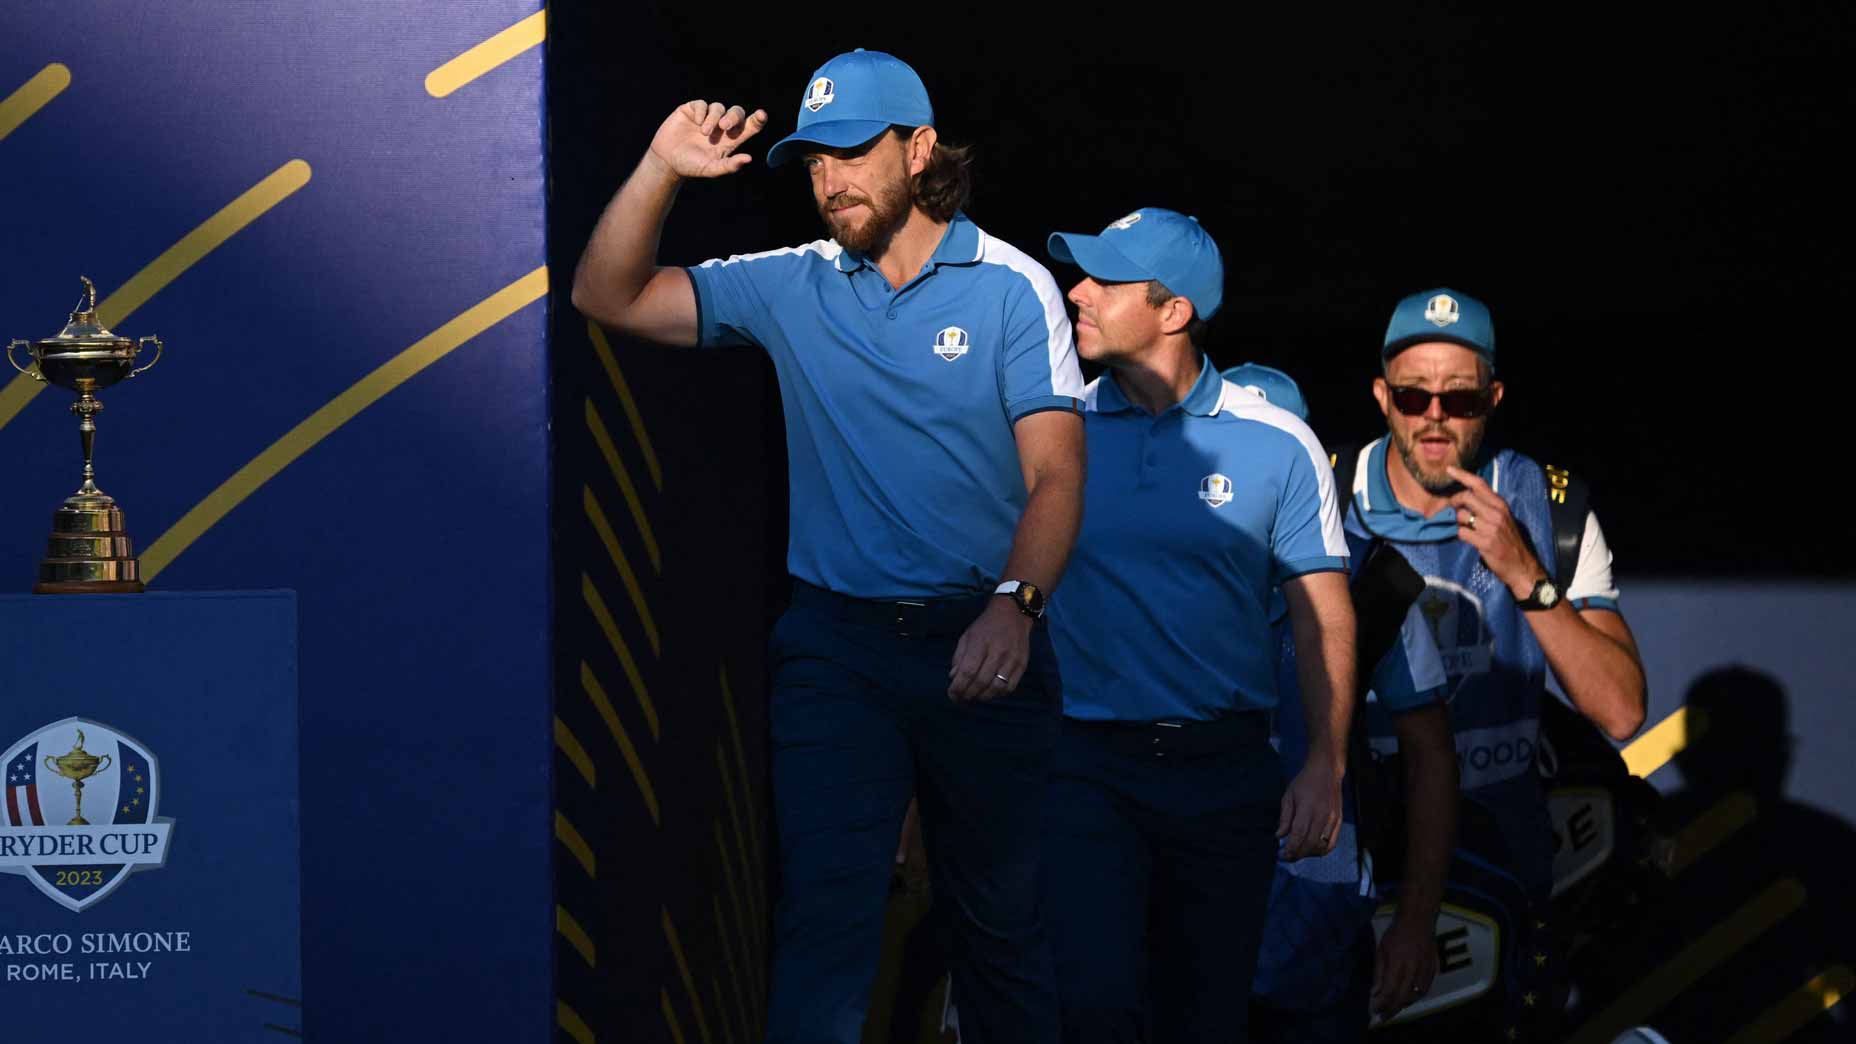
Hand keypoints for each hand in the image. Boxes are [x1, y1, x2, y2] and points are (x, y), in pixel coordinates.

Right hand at [646, 100, 769, 180]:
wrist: (667, 161)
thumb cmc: (692, 166)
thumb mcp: (711, 169)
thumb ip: (729, 165)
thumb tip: (748, 159)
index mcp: (730, 139)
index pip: (749, 126)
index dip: (758, 119)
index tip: (762, 115)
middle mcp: (721, 126)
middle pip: (736, 112)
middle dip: (733, 117)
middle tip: (725, 126)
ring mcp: (707, 116)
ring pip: (718, 107)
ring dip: (714, 118)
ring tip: (705, 133)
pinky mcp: (692, 110)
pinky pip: (702, 104)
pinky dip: (702, 112)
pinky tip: (697, 123)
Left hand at [947, 598, 1032, 701]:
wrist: (1012, 613)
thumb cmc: (985, 626)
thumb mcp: (967, 636)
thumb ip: (959, 657)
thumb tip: (953, 678)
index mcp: (980, 643)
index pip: (967, 672)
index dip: (958, 687)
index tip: (952, 695)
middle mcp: (997, 652)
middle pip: (981, 682)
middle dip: (968, 695)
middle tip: (961, 699)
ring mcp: (1012, 659)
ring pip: (996, 688)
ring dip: (983, 697)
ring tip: (975, 697)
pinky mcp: (1022, 664)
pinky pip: (1010, 687)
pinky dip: (998, 694)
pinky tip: (991, 692)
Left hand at [1277, 756, 1342, 860]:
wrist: (1326, 771)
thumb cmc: (1304, 782)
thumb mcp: (1289, 796)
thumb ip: (1285, 818)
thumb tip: (1280, 836)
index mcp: (1307, 808)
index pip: (1298, 834)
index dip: (1290, 848)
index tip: (1282, 855)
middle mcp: (1322, 815)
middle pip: (1310, 844)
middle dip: (1298, 854)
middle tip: (1288, 856)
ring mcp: (1332, 819)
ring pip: (1322, 846)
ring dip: (1309, 854)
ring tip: (1299, 853)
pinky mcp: (1339, 821)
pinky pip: (1332, 843)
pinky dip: (1322, 850)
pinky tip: (1312, 850)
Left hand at [1371, 910, 1439, 1016]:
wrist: (1419, 919)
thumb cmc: (1396, 933)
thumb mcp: (1381, 950)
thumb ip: (1378, 973)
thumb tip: (1375, 993)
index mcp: (1397, 963)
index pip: (1389, 991)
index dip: (1381, 1004)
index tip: (1374, 1010)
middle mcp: (1413, 969)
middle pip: (1403, 997)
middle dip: (1392, 1010)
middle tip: (1383, 1017)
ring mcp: (1425, 970)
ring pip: (1415, 995)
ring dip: (1404, 1004)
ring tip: (1394, 1009)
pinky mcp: (1433, 969)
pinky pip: (1425, 989)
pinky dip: (1416, 997)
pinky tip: (1408, 998)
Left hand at [1444, 465, 1544, 597]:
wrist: (1520, 565)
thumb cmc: (1509, 541)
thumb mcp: (1503, 519)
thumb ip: (1488, 507)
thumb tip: (1466, 498)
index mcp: (1500, 505)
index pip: (1480, 484)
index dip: (1463, 475)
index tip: (1449, 469)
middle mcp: (1496, 513)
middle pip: (1466, 497)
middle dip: (1454, 501)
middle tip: (1451, 508)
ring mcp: (1490, 527)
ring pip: (1461, 515)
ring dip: (1457, 521)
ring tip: (1463, 526)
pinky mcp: (1484, 542)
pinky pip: (1462, 532)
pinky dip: (1460, 534)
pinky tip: (1467, 538)